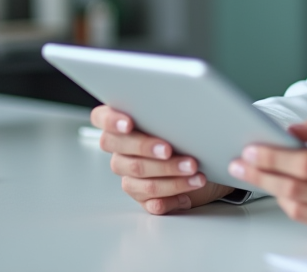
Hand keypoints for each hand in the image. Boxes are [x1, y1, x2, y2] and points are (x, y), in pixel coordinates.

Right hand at [91, 104, 235, 214]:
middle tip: (169, 149)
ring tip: (193, 170)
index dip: (112, 121)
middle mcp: (121, 151)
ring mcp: (130, 176)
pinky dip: (171, 198)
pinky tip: (186, 195)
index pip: (102, 118)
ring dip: (170, 176)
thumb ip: (169, 111)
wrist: (205, 162)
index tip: (129, 123)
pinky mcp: (144, 198)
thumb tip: (181, 104)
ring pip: (141, 179)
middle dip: (147, 149)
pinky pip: (152, 202)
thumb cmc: (188, 133)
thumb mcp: (180, 116)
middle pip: (122, 152)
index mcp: (122, 124)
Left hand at [228, 109, 306, 238]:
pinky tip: (281, 186)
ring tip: (255, 172)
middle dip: (261, 174)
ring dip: (270, 188)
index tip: (251, 149)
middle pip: (295, 188)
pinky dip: (289, 201)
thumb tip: (292, 132)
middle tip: (240, 162)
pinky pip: (306, 218)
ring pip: (296, 206)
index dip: (274, 157)